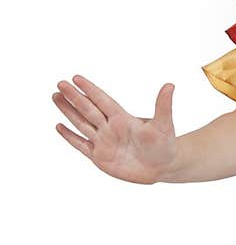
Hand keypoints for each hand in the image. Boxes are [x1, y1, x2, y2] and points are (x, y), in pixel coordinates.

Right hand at [53, 75, 177, 184]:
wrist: (162, 167)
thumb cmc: (165, 145)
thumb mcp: (164, 125)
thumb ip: (163, 105)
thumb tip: (170, 85)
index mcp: (122, 118)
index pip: (102, 100)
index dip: (90, 89)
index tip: (76, 78)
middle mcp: (110, 127)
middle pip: (88, 109)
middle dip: (74, 97)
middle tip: (60, 83)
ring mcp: (104, 141)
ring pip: (81, 123)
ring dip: (68, 111)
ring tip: (55, 96)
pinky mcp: (100, 157)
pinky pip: (81, 145)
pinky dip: (70, 137)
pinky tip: (59, 126)